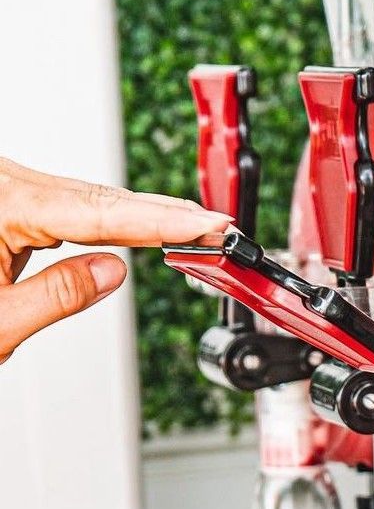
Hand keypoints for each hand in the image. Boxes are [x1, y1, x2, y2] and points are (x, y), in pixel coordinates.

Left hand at [0, 156, 229, 362]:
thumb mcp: (0, 321)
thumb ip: (59, 294)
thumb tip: (113, 271)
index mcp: (2, 206)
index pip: (99, 214)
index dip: (162, 221)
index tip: (207, 224)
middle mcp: (5, 187)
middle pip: (98, 200)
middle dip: (162, 214)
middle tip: (216, 224)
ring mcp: (6, 189)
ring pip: (86, 199)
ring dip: (139, 215)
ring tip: (191, 225)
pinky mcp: (7, 199)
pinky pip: (66, 204)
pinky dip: (106, 218)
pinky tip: (136, 224)